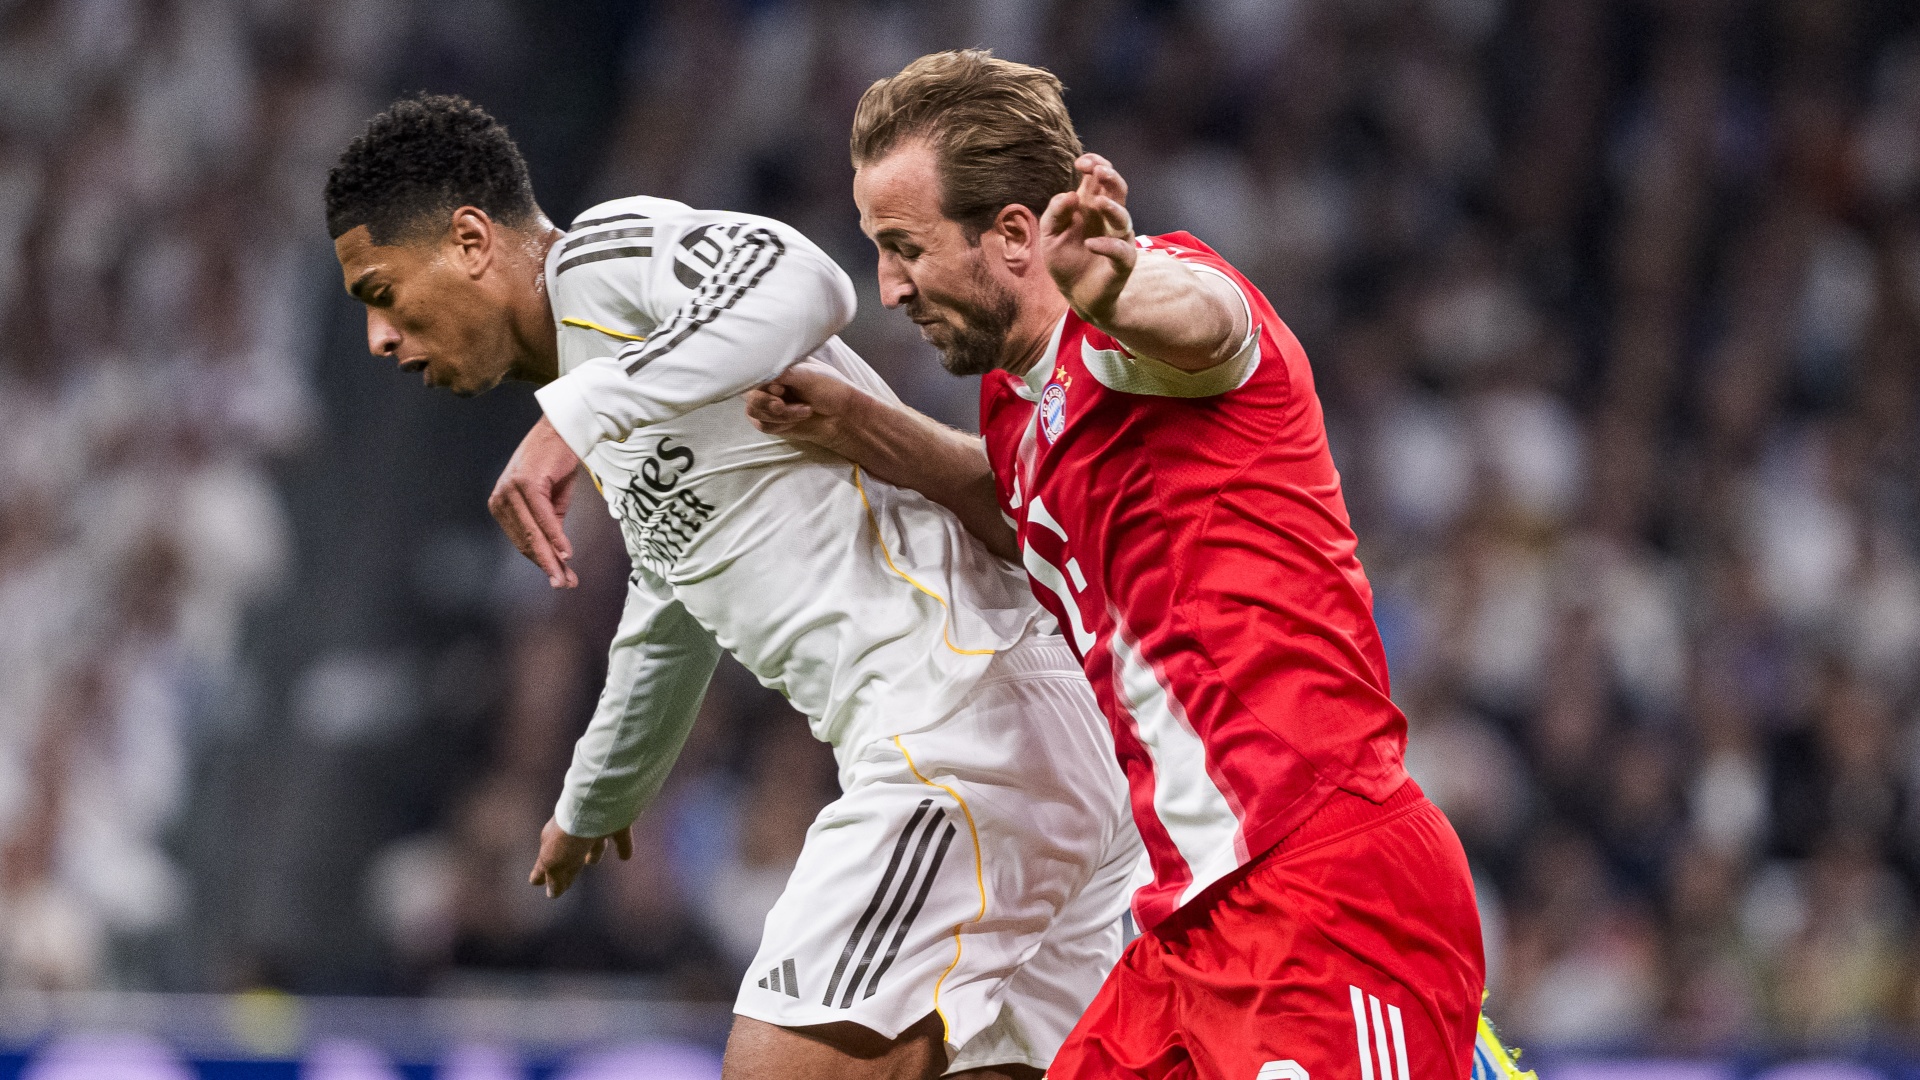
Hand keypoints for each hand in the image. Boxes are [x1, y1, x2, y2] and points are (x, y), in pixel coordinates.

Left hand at [489, 415, 580, 587]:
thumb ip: (549, 526)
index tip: (560, 578)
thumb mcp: (552, 501)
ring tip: (565, 576)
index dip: (542, 561)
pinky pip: (542, 517)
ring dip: (551, 557)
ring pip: (532, 532)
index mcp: (502, 505)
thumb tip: (558, 557)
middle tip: (564, 584)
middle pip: (526, 540)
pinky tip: (565, 552)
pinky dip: (555, 536)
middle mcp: (500, 498)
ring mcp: (511, 490)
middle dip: (547, 565)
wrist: (563, 429)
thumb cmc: (557, 464)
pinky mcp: (526, 483)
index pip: (522, 540)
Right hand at [528, 816, 631, 898]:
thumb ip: (554, 878)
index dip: (541, 874)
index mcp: (553, 841)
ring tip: (592, 863)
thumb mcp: (554, 862)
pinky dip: (622, 846)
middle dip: (567, 864)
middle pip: (568, 852)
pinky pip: (620, 837)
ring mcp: (594, 824)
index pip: (545, 862)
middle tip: (567, 877)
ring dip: (593, 853)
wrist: (595, 803)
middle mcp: (572, 831)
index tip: (535, 883)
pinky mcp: (616, 821)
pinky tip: (626, 857)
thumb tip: (553, 893)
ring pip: (592, 842)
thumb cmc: (569, 835)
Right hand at [744, 359, 863, 454]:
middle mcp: (769, 383)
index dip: (762, 385)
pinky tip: (799, 419)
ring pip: (754, 412)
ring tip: (805, 411)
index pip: (751, 372)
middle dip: (771, 404)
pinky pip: (763, 425)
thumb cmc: (830, 389)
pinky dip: (781, 425)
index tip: (781, 388)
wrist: (842, 415)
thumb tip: (761, 368)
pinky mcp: (771, 420)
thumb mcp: (808, 375)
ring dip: (781, 415)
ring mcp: (768, 402)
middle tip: (787, 404)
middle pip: (750, 395)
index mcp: (776, 366)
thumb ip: (783, 372)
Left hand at [1040, 153, 1137, 324]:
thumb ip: (1054, 213)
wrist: (1074, 294)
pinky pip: (1121, 251)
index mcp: (1090, 206)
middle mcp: (1107, 218)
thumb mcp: (1049, 235)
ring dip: (1113, 207)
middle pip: (1117, 190)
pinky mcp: (1122, 262)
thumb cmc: (1064, 259)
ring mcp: (1117, 239)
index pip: (1099, 178)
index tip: (1080, 163)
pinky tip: (1091, 244)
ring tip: (1098, 203)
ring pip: (1124, 217)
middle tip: (1097, 171)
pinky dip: (1107, 246)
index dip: (1094, 164)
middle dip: (1110, 177)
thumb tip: (1068, 194)